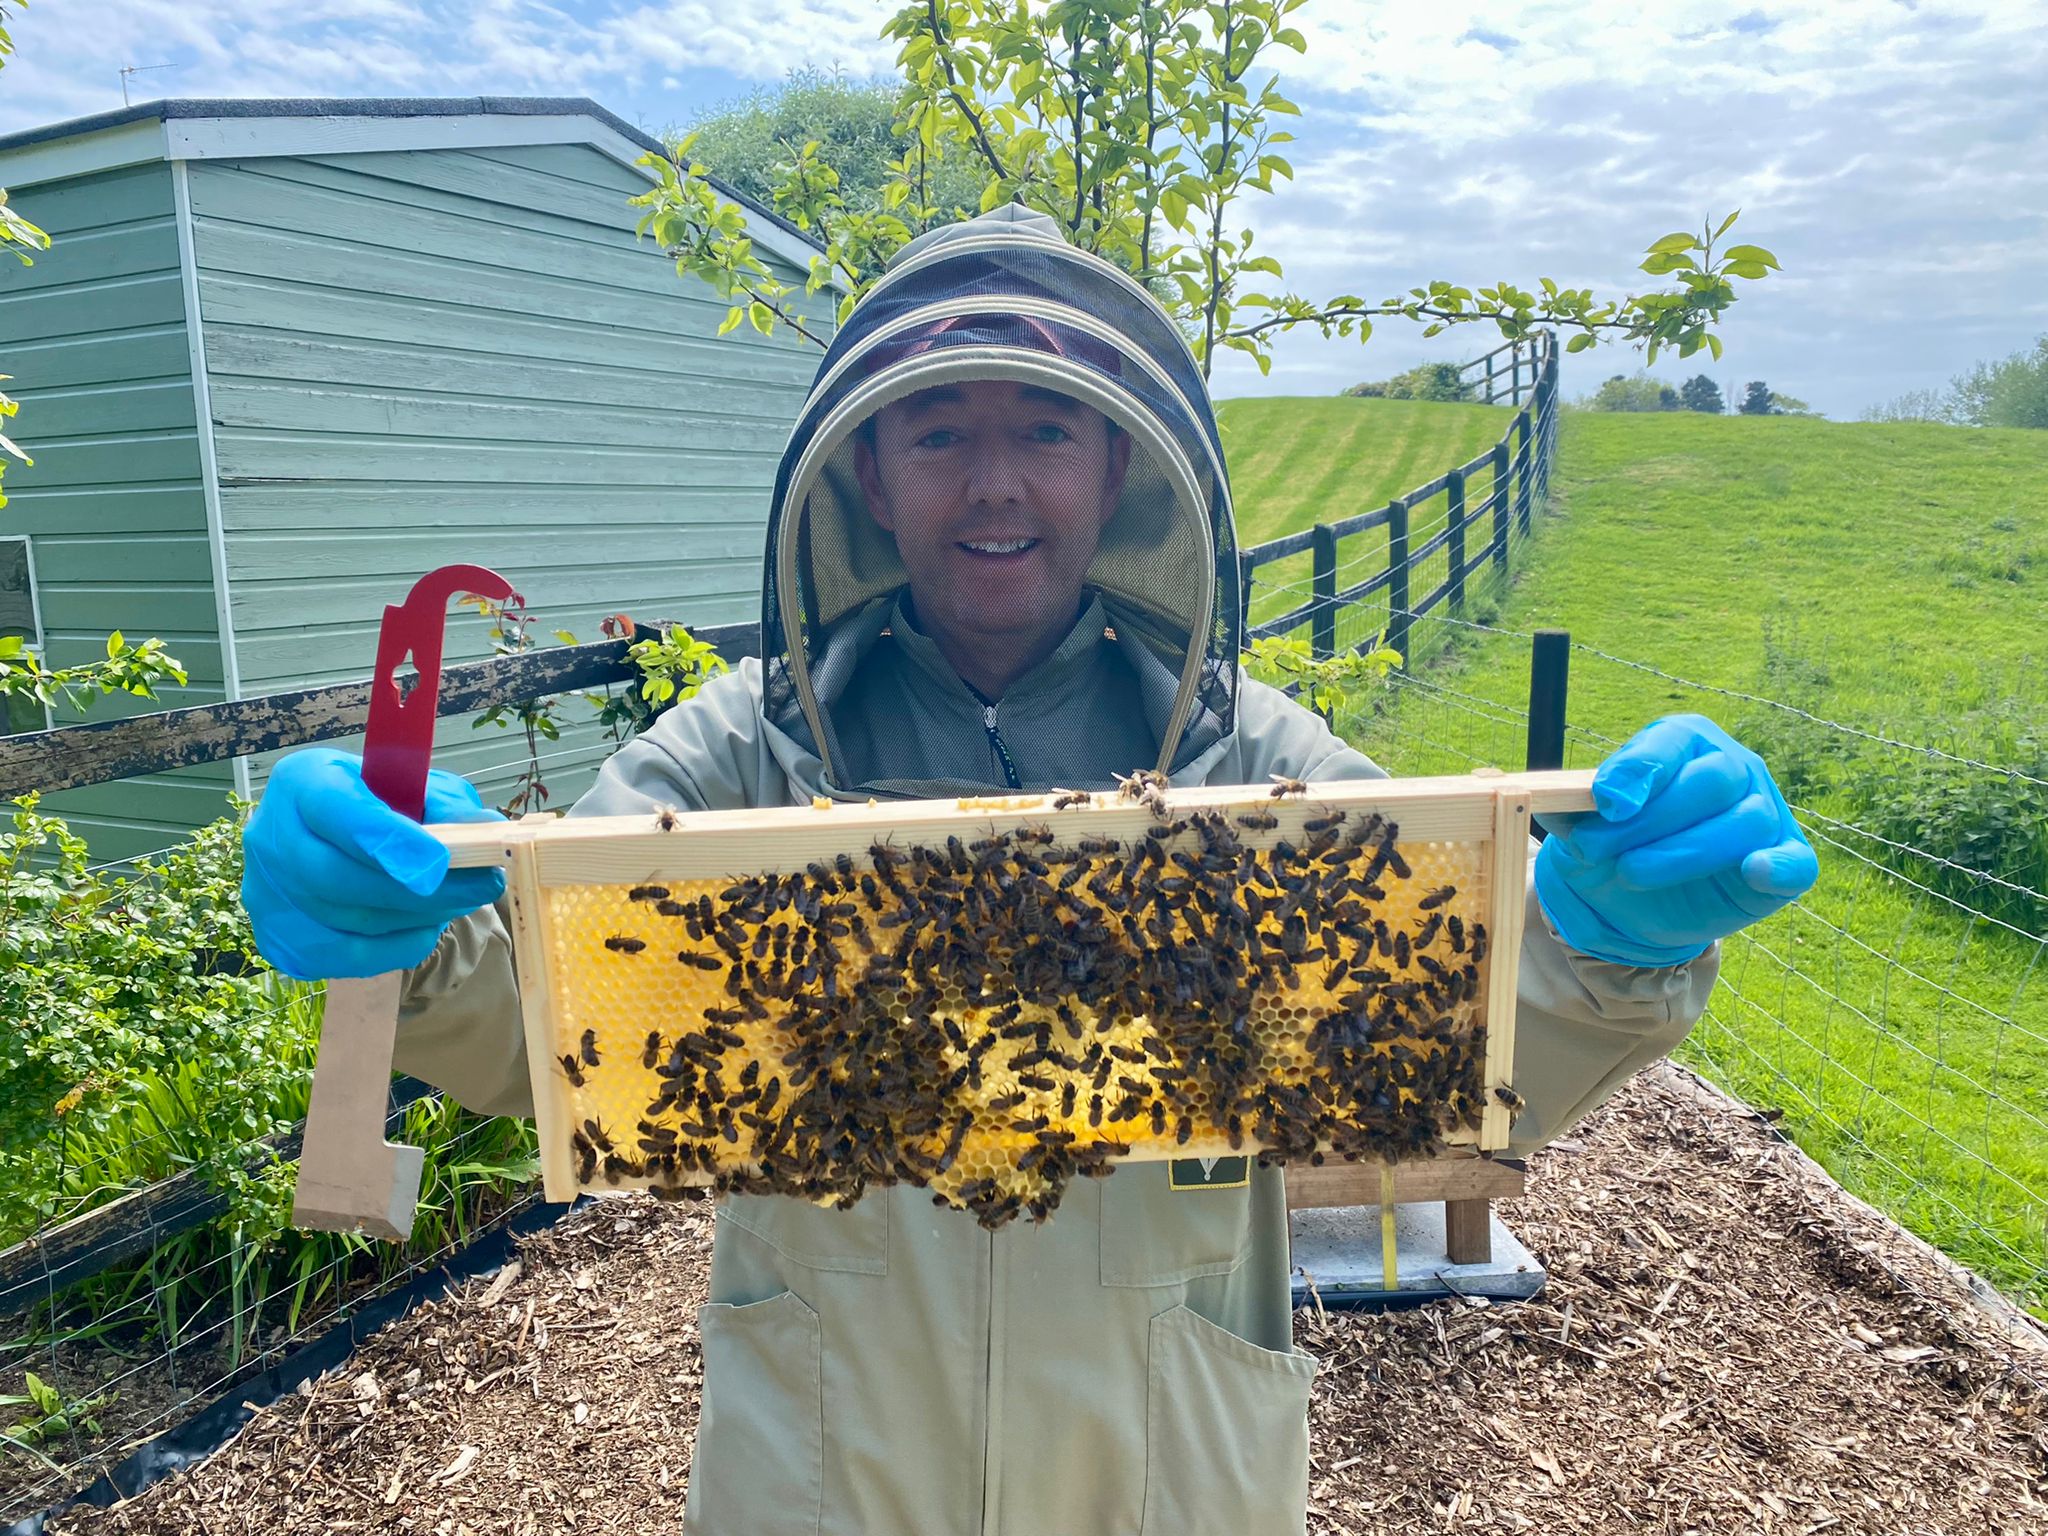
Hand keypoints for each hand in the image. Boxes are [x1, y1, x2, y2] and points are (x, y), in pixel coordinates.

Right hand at [242, 748, 506, 980]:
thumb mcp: (418, 787)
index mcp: (301, 782)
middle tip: (481, 887)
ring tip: (463, 901)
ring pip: (347, 920)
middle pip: (337, 877)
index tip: (437, 861)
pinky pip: (346, 957)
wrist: (339, 840)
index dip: (385, 840)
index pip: (335, 811)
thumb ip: (447, 805)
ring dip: (419, 917)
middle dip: (418, 891)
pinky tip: (427, 927)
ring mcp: (267, 894)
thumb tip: (484, 829)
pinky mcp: (281, 940)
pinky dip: (398, 947)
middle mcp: (270, 837)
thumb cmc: (384, 805)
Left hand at [1533, 713, 1817, 967]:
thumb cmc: (1610, 845)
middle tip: (1598, 849)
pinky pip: (1796, 862)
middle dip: (1651, 818)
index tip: (1606, 800)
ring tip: (1630, 872)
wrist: (1631, 902)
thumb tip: (1537, 794)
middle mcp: (1732, 769)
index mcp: (1685, 743)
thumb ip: (1564, 805)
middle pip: (1711, 779)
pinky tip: (1754, 872)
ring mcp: (1764, 813)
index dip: (1640, 768)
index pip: (1671, 742)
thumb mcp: (1578, 823)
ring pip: (1744, 821)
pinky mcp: (1783, 862)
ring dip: (1685, 850)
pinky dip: (1779, 866)